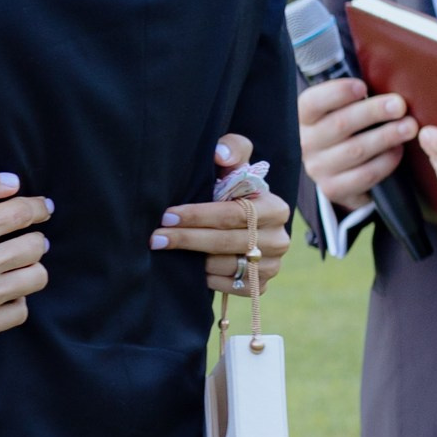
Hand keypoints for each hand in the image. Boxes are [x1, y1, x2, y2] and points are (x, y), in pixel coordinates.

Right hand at [0, 168, 52, 341]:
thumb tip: (11, 183)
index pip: (27, 212)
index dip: (40, 207)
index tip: (42, 208)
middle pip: (37, 246)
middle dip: (33, 237)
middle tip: (23, 238)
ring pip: (36, 279)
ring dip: (29, 268)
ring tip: (15, 264)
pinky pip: (20, 313)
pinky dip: (16, 300)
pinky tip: (2, 292)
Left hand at [149, 132, 295, 292]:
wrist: (239, 222)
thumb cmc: (232, 188)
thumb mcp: (234, 163)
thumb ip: (233, 149)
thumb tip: (219, 154)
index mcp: (276, 208)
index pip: (233, 214)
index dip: (198, 216)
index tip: (167, 216)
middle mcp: (280, 239)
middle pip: (227, 242)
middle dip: (187, 239)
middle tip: (156, 237)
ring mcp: (273, 265)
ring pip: (227, 266)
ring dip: (193, 260)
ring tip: (167, 249)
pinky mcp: (261, 285)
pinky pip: (232, 287)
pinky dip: (210, 279)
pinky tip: (191, 267)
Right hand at [298, 70, 415, 208]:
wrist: (337, 171)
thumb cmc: (346, 128)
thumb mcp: (340, 109)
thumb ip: (353, 95)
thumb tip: (384, 70)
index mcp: (304, 116)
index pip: (313, 102)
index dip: (337, 93)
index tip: (362, 86)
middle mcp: (305, 142)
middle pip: (340, 125)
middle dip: (373, 113)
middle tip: (400, 105)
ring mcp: (317, 168)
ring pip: (355, 151)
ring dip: (386, 137)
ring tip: (409, 127)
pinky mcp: (333, 188)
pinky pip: (364, 176)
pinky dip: (385, 163)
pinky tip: (398, 151)